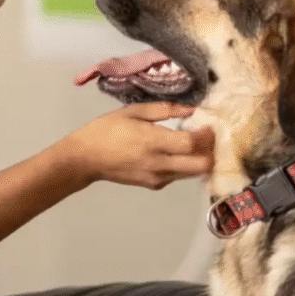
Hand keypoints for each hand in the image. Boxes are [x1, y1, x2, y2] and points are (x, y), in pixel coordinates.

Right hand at [57, 102, 214, 189]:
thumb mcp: (132, 111)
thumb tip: (190, 109)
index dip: (206, 135)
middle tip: (206, 138)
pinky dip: (183, 165)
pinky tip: (175, 153)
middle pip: (200, 165)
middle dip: (209, 152)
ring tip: (192, 143)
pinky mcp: (153, 185)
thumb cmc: (106, 130)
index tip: (208, 125)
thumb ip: (163, 110)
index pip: (191, 143)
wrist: (85, 159)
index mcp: (152, 141)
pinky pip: (178, 176)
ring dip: (198, 159)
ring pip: (192, 173)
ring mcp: (157, 178)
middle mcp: (158, 163)